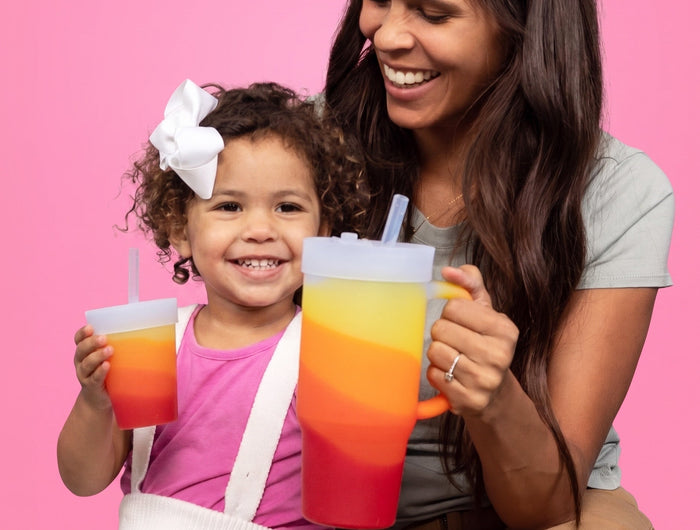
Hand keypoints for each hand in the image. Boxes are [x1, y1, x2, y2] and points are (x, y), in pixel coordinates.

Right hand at [73, 325, 113, 410]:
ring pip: (87, 364)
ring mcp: (84, 375)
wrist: (99, 399)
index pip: (79, 340)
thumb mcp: (110, 357)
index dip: (82, 333)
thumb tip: (145, 332)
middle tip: (104, 338)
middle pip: (81, 350)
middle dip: (91, 343)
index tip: (90, 327)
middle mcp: (81, 362)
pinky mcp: (92, 386)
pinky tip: (107, 366)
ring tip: (109, 350)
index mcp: (84, 352)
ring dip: (97, 356)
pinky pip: (94, 378)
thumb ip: (118, 346)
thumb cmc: (108, 372)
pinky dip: (100, 372)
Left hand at [426, 265, 518, 417]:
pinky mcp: (468, 400)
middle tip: (455, 341)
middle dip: (442, 332)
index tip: (461, 322)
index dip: (451, 312)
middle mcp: (498, 355)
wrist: (495, 393)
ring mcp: (484, 381)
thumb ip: (470, 283)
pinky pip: (434, 375)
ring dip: (437, 353)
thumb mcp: (485, 311)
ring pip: (435, 351)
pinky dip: (437, 373)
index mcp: (504, 329)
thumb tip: (448, 271)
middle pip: (441, 328)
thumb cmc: (486, 344)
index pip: (454, 306)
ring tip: (453, 357)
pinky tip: (451, 374)